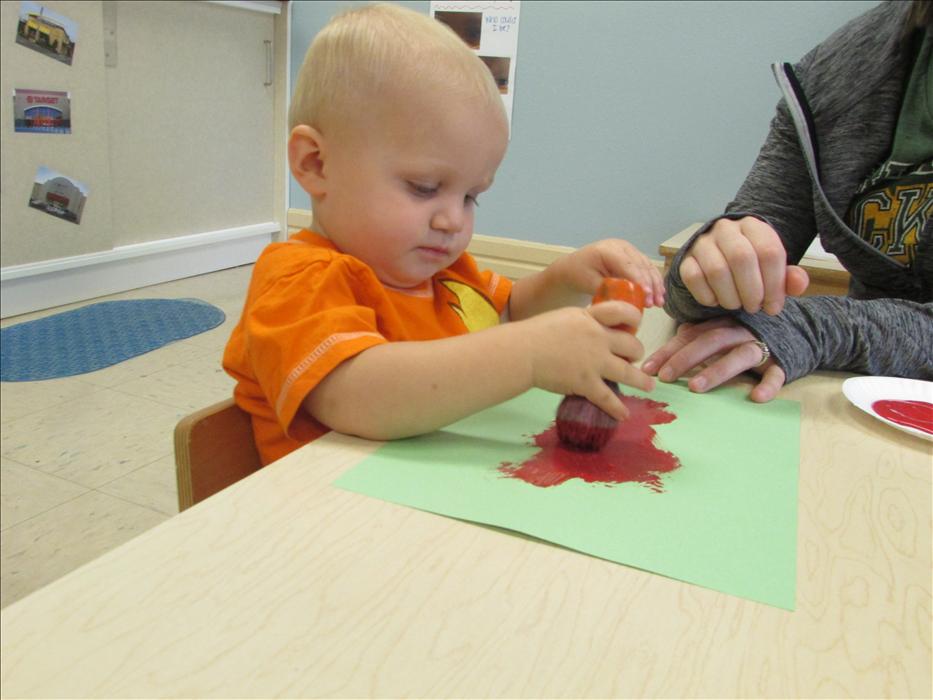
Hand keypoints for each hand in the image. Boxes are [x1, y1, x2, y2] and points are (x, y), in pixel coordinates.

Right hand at [523, 302, 654, 418]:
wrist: (523, 352)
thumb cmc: (535, 333)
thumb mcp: (564, 317)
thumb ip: (583, 322)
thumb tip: (592, 328)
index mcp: (592, 318)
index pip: (623, 312)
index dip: (635, 318)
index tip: (635, 327)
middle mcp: (599, 338)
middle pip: (632, 345)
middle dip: (637, 353)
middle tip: (633, 359)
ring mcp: (595, 362)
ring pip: (628, 372)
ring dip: (641, 381)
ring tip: (649, 386)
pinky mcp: (586, 383)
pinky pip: (608, 398)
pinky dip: (617, 408)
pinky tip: (624, 414)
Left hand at [553, 238, 665, 307]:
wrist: (574, 267)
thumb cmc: (579, 275)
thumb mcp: (589, 283)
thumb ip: (609, 290)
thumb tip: (628, 300)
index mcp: (608, 249)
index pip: (628, 265)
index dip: (640, 280)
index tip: (647, 296)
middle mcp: (621, 246)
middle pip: (641, 265)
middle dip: (650, 285)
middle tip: (654, 304)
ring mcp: (628, 250)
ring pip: (647, 266)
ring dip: (656, 284)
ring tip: (659, 302)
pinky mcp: (633, 256)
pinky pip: (647, 268)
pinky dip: (654, 281)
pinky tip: (659, 294)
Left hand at [641, 318, 785, 402]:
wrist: (799, 329)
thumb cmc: (749, 335)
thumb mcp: (722, 331)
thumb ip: (697, 336)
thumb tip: (669, 347)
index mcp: (721, 323)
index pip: (689, 335)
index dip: (668, 351)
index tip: (648, 368)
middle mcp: (739, 331)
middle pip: (709, 341)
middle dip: (685, 359)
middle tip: (666, 377)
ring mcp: (762, 345)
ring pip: (739, 356)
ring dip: (717, 370)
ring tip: (696, 387)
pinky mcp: (783, 361)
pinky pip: (777, 373)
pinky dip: (768, 385)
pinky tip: (756, 397)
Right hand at [680, 217, 808, 314]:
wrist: (718, 256)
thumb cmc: (751, 266)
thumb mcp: (773, 269)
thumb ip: (789, 278)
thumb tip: (798, 284)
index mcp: (754, 226)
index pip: (769, 252)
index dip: (775, 284)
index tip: (774, 307)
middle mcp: (726, 229)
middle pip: (741, 258)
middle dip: (752, 291)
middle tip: (754, 307)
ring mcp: (703, 243)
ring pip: (717, 270)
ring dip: (730, 296)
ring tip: (737, 305)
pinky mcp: (685, 258)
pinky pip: (694, 278)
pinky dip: (707, 296)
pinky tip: (716, 301)